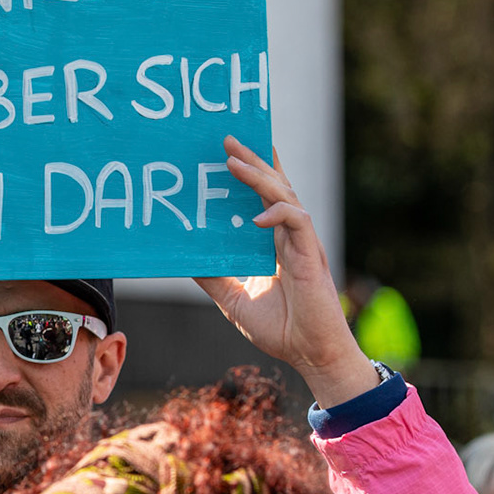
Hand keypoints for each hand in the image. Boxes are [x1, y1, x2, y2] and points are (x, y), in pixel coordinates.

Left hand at [195, 137, 377, 407]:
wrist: (309, 354)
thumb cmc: (280, 328)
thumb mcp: (232, 298)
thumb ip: (212, 276)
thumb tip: (181, 258)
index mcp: (274, 241)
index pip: (264, 196)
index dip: (252, 170)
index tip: (229, 149)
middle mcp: (289, 235)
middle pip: (273, 186)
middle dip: (252, 160)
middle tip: (227, 138)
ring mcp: (302, 243)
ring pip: (285, 196)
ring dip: (259, 177)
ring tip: (233, 162)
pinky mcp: (311, 256)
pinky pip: (298, 222)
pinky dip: (278, 214)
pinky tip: (258, 217)